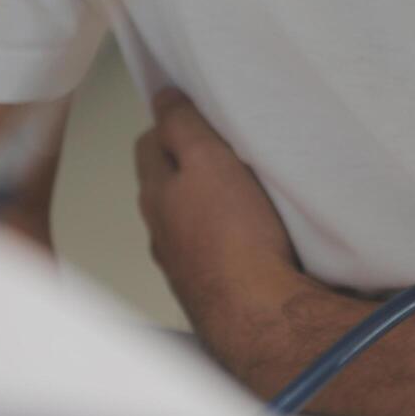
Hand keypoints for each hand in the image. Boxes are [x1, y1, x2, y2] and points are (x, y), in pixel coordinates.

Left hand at [135, 89, 310, 366]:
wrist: (263, 317)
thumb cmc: (235, 239)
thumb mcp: (208, 161)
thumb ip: (183, 127)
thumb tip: (164, 97)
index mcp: (155, 195)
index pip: (151, 143)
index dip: (175, 123)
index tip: (200, 112)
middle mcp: (163, 232)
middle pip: (171, 183)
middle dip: (194, 163)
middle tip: (230, 149)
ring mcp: (188, 264)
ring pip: (195, 220)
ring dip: (215, 204)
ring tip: (250, 192)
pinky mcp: (216, 289)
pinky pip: (219, 250)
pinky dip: (233, 237)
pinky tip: (260, 236)